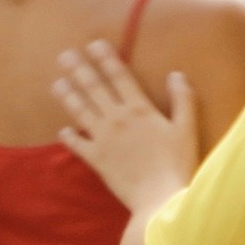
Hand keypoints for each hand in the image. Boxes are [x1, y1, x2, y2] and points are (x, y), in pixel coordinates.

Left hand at [49, 41, 200, 210]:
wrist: (159, 200)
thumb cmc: (177, 165)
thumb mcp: (187, 129)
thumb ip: (183, 100)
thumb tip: (176, 74)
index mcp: (139, 109)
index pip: (119, 76)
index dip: (105, 59)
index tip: (93, 44)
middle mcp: (117, 119)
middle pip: (94, 88)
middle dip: (78, 69)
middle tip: (64, 55)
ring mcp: (103, 139)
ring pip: (80, 111)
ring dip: (68, 95)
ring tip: (56, 83)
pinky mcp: (96, 159)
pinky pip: (77, 144)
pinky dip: (69, 136)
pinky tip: (62, 129)